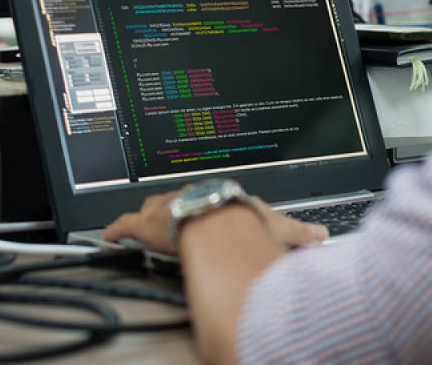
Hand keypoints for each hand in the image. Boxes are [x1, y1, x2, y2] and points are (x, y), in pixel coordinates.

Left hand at [103, 190, 328, 254]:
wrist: (214, 221)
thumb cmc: (240, 220)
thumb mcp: (276, 226)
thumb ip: (299, 232)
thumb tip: (323, 236)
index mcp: (217, 196)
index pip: (210, 197)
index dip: (207, 204)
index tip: (205, 210)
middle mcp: (190, 196)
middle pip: (178, 198)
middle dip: (175, 206)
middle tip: (171, 218)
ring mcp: (166, 208)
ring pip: (153, 208)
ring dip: (149, 216)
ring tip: (143, 225)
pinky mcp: (145, 223)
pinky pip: (125, 225)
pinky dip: (116, 230)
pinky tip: (108, 235)